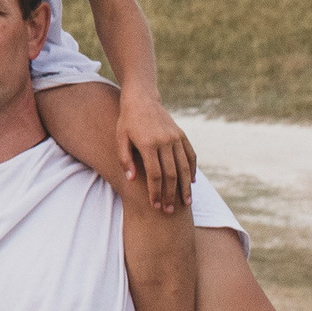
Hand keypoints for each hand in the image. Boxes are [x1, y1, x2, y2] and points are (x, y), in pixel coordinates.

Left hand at [117, 90, 194, 212]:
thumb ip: (125, 159)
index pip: (155, 174)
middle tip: (169, 211)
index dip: (156, 192)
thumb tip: (131, 179)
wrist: (142, 100)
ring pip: (184, 167)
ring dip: (185, 187)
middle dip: (170, 194)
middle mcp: (165, 141)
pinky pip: (190, 155)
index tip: (156, 205)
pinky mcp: (181, 135)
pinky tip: (191, 182)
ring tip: (185, 203)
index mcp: (148, 144)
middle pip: (171, 174)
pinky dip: (191, 170)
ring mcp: (175, 138)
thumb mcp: (120, 139)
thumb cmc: (127, 122)